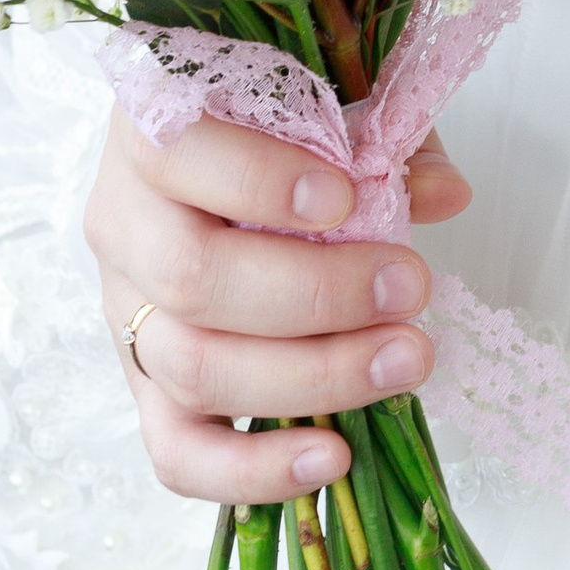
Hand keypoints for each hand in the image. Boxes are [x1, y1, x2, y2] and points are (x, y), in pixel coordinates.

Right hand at [85, 113, 469, 506]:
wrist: (222, 152)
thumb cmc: (282, 123)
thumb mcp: (338, 101)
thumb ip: (385, 137)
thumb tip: (444, 195)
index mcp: (152, 129)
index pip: (177, 152)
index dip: (260, 181)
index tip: (349, 198)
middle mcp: (125, 224)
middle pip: (193, 278)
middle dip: (315, 294)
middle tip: (411, 288)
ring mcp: (129, 312)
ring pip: (192, 367)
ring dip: (310, 375)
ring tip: (403, 361)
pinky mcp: (148, 385)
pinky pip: (177, 451)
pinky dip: (251, 469)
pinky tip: (331, 458)